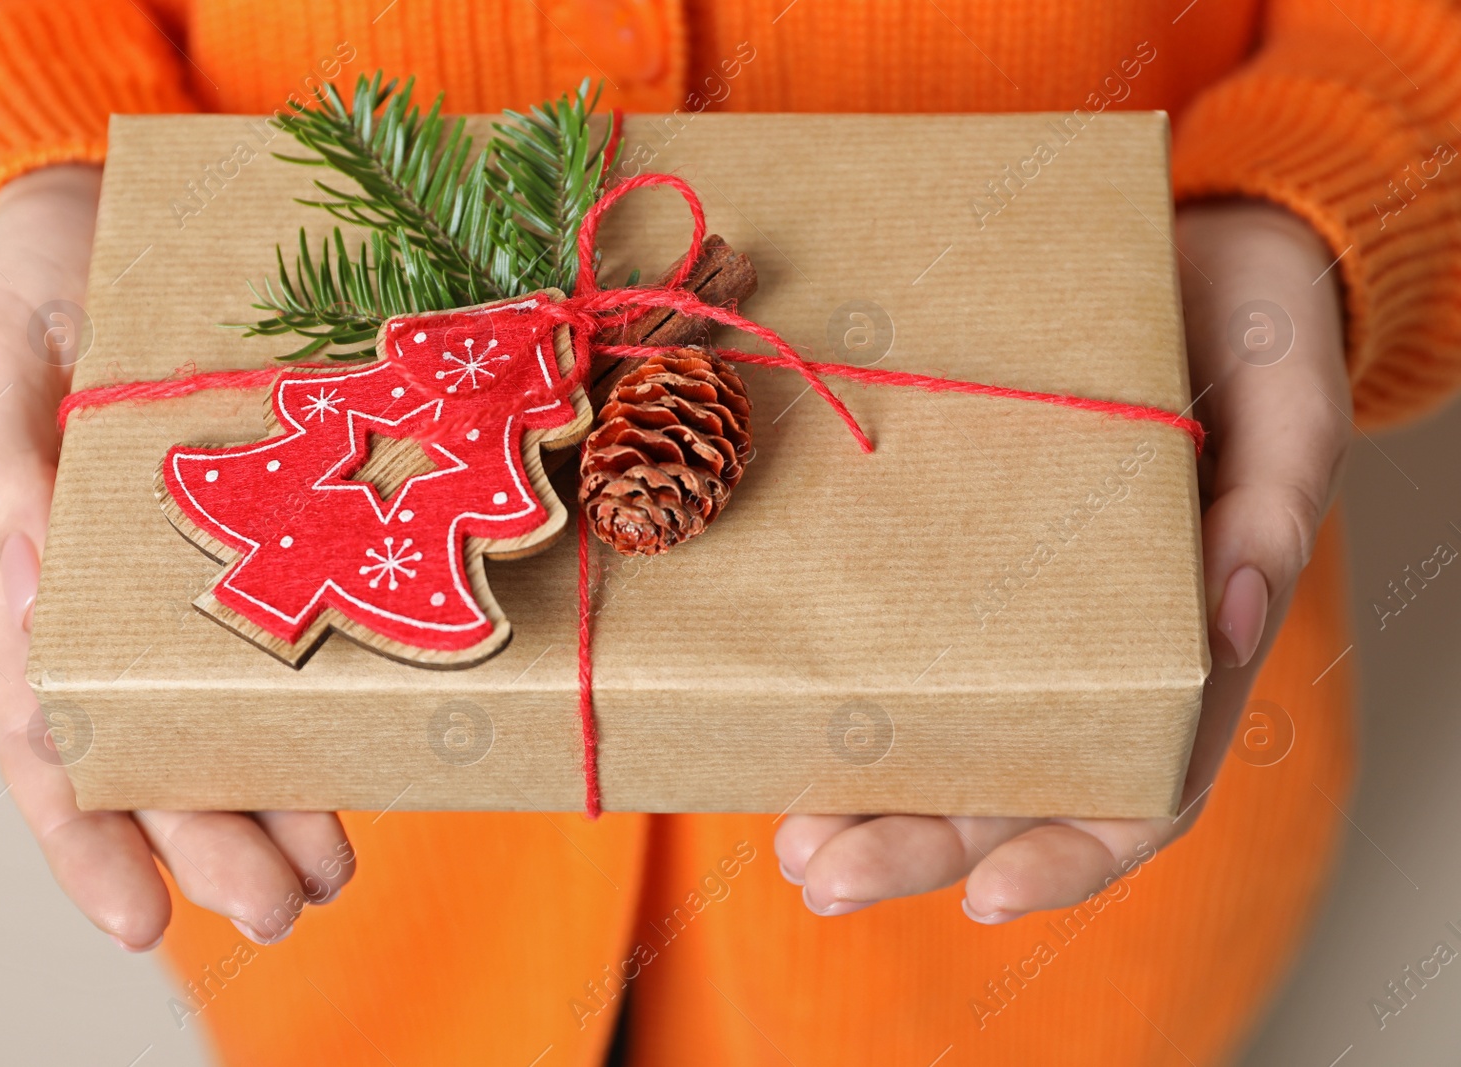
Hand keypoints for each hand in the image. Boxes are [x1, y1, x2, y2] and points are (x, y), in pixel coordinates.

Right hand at [0, 164, 355, 948]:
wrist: (108, 218)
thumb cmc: (39, 284)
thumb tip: (13, 589)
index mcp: (23, 581)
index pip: (47, 740)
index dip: (87, 839)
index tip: (143, 922)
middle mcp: (107, 603)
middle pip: (155, 753)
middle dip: (215, 845)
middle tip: (286, 908)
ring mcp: (184, 575)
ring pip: (229, 714)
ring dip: (278, 801)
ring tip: (333, 871)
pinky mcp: (259, 529)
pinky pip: (288, 630)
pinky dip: (320, 699)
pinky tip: (366, 750)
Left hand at [776, 199, 1351, 919]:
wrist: (1193, 244)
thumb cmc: (1256, 332)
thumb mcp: (1288, 406)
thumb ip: (1272, 508)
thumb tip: (1228, 623)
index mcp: (1182, 643)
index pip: (1136, 785)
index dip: (1068, 853)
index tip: (988, 896)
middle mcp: (1086, 643)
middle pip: (1005, 783)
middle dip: (917, 844)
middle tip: (820, 872)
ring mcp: (1009, 600)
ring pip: (936, 731)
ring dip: (860, 797)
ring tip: (785, 837)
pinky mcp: (941, 535)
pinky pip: (890, 627)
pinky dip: (836, 683)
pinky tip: (775, 711)